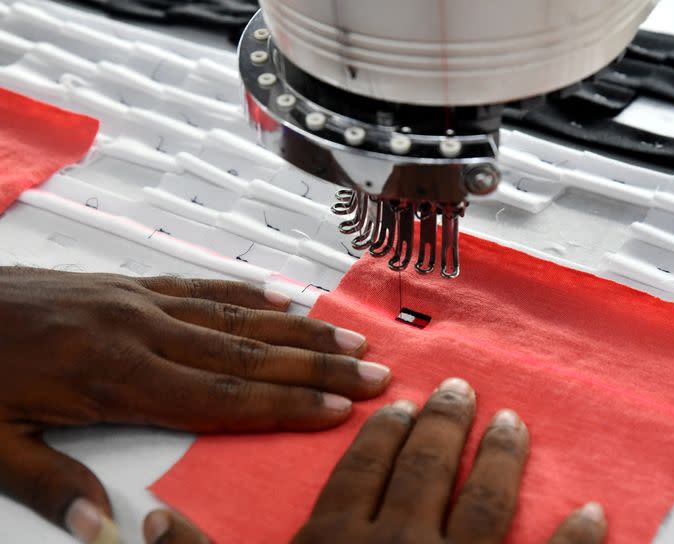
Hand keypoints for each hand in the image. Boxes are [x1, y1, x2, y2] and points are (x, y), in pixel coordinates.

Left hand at [0, 267, 390, 542]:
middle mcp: (140, 331)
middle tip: (372, 372)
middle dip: (315, 368)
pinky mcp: (129, 282)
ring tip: (347, 338)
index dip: (284, 407)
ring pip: (234, 318)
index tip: (337, 410)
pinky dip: (248, 294)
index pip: (220, 398)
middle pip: (246, 356)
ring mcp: (138, 301)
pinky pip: (200, 287)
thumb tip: (105, 528)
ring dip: (297, 331)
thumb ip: (50, 482)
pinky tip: (283, 299)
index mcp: (113, 377)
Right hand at [141, 378, 605, 543]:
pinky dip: (573, 541)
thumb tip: (146, 522)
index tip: (399, 407)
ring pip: (483, 500)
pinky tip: (592, 512)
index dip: (382, 435)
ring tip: (511, 422)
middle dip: (443, 426)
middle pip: (424, 468)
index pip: (362, 469)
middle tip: (461, 392)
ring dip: (500, 457)